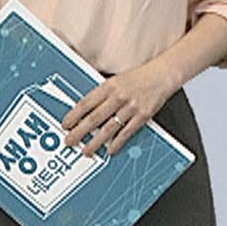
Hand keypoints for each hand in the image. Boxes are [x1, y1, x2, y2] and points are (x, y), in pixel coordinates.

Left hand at [63, 58, 178, 156]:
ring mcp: (131, 107)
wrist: (162, 75)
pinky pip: (127, 132)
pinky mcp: (143, 116)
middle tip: (70, 141)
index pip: (86, 103)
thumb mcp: (114, 81)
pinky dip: (117, 142)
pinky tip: (110, 150)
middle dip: (80, 132)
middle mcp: (118, 96)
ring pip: (109, 128)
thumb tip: (83, 110)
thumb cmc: (137, 78)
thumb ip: (100, 94)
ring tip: (87, 150)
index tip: (65, 125)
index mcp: (108, 86)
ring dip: (96, 141)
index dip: (73, 116)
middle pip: (94, 118)